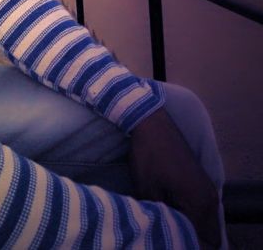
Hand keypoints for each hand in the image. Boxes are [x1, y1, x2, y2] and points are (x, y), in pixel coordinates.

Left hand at [129, 107, 220, 248]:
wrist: (151, 120)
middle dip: (188, 235)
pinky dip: (189, 212)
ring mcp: (207, 188)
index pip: (200, 239)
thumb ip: (158, 215)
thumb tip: (161, 230)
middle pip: (206, 233)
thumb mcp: (147, 189)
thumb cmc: (148, 153)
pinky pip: (201, 208)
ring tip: (164, 218)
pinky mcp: (200, 180)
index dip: (182, 241)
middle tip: (164, 229)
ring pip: (204, 220)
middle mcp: (210, 198)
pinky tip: (168, 207)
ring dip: (188, 223)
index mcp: (200, 203)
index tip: (164, 233)